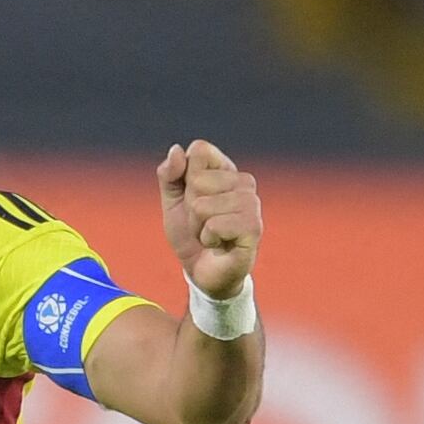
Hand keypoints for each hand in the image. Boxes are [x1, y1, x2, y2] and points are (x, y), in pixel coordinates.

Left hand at [157, 137, 260, 301]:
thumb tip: (177, 150)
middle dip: (190, 208)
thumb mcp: (171, 202)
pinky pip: (214, 225)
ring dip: (198, 227)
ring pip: (202, 205)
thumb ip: (169, 174)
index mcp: (226, 170)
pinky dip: (208, 239)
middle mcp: (245, 183)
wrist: (202, 273)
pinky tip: (220, 245)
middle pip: (197, 180)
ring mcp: (252, 205)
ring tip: (211, 236)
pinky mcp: (254, 228)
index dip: (186, 179)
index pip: (199, 150)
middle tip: (202, 224)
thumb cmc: (190, 235)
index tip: (192, 200)